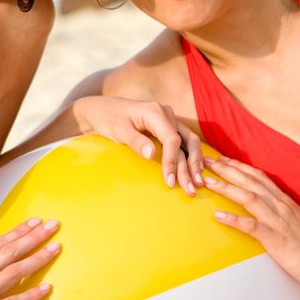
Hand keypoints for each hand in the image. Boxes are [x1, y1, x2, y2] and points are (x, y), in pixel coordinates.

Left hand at [74, 96, 202, 195]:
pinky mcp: (168, 127)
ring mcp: (169, 119)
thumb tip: (152, 155)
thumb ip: (135, 141)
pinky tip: (194, 171)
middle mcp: (166, 114)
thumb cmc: (108, 119)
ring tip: (197, 183)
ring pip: (189, 142)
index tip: (169, 182)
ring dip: (194, 163)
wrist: (102, 110)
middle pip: (186, 141)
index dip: (172, 161)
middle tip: (191, 189)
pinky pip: (184, 141)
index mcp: (155, 112)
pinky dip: (190, 156)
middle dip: (190, 166)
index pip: (171, 139)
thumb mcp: (118, 130)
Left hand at [203, 157, 299, 282]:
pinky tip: (218, 215)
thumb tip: (260, 200)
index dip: (239, 166)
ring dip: (226, 188)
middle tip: (207, 162)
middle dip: (227, 170)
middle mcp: (279, 205)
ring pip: (248, 197)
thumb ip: (276, 207)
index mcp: (282, 200)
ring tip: (208, 182)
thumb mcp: (292, 218)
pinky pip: (252, 226)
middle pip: (250, 181)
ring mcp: (277, 220)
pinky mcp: (274, 238)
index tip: (222, 159)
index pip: (258, 176)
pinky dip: (234, 219)